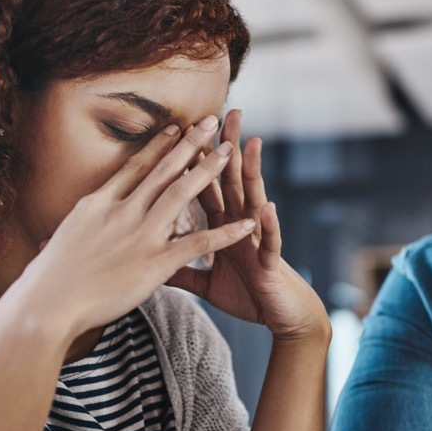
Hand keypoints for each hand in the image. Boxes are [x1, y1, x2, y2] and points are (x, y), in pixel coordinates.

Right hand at [8, 118, 255, 338]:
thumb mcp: (55, 245)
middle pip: (162, 171)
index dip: (158, 147)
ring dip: (208, 171)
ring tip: (230, 151)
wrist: (46, 305)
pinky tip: (246, 223)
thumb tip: (51, 239)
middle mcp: (121, 212)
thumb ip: (70, 237)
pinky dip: (225, 233)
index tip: (175, 128)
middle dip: (189, 144)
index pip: (134, 168)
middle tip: (211, 122)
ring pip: (182, 194)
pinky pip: (198, 243)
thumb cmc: (44, 282)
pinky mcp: (154, 263)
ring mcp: (139, 235)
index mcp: (97, 205)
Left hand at [167, 110, 328, 340]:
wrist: (281, 318)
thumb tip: (150, 262)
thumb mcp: (205, 283)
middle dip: (228, 147)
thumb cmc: (247, 296)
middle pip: (231, 180)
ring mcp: (257, 240)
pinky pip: (269, 242)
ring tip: (251, 143)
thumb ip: (179, 268)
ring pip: (254, 200)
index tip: (184, 129)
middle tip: (225, 112)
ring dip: (252, 172)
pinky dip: (268, 225)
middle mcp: (241, 225)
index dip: (194, 160)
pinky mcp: (270, 262)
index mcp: (222, 227)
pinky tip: (266, 208)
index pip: (205, 187)